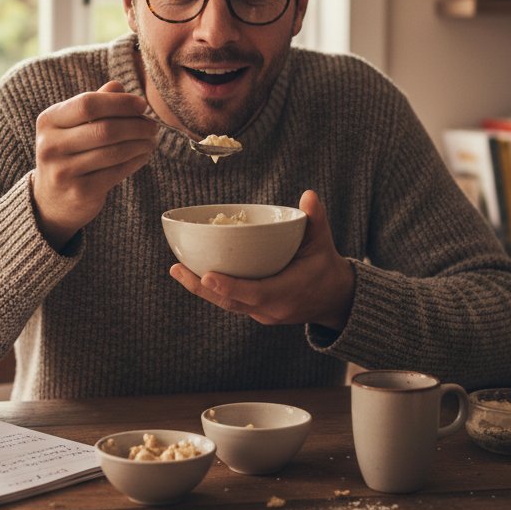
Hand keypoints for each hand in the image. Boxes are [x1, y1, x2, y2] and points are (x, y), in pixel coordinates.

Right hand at [32, 80, 156, 250]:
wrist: (51, 199)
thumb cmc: (70, 152)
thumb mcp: (74, 125)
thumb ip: (95, 103)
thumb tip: (119, 86)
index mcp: (49, 121)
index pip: (88, 104)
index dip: (120, 103)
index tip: (142, 104)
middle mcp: (50, 146)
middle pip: (104, 129)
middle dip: (136, 125)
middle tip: (152, 126)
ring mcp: (63, 171)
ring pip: (114, 152)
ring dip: (140, 144)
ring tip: (151, 139)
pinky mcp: (80, 192)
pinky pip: (117, 172)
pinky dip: (136, 161)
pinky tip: (144, 155)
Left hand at [168, 189, 354, 331]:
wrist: (333, 299)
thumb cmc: (325, 266)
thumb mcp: (322, 242)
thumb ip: (316, 219)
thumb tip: (309, 195)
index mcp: (288, 292)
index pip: (255, 293)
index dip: (231, 286)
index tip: (208, 275)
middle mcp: (272, 309)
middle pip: (231, 302)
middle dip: (202, 287)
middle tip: (177, 268)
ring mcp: (262, 314)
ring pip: (227, 304)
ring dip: (200, 289)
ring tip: (177, 269)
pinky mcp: (256, 312)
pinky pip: (230, 302)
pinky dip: (212, 290)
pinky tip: (193, 274)